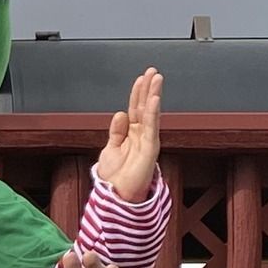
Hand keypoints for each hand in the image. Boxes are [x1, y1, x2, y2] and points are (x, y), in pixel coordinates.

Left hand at [94, 67, 163, 201]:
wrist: (116, 196)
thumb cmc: (115, 177)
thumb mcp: (111, 149)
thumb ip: (116, 131)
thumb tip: (120, 113)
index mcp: (132, 134)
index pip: (135, 109)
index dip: (137, 94)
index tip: (140, 79)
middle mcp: (142, 135)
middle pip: (145, 107)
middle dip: (148, 89)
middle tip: (152, 71)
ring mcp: (147, 140)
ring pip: (151, 113)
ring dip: (153, 94)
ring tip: (157, 78)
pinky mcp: (150, 148)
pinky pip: (152, 127)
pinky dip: (153, 113)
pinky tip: (154, 99)